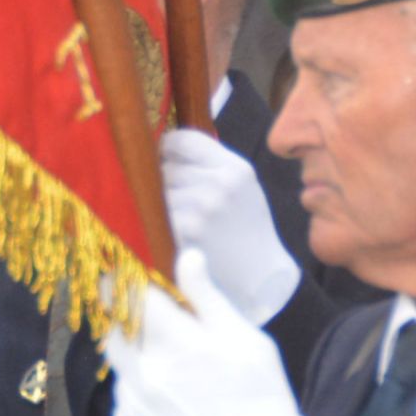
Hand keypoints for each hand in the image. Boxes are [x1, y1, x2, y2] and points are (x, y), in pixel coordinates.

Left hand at [95, 251, 309, 415]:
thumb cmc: (262, 405)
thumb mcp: (248, 344)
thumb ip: (209, 299)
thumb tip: (187, 256)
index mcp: (173, 341)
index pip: (126, 295)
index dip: (121, 283)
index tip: (122, 279)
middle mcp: (140, 373)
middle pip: (113, 334)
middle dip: (127, 328)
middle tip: (157, 338)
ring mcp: (128, 411)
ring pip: (120, 376)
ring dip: (139, 372)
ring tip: (180, 394)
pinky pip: (124, 414)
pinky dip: (142, 410)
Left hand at [158, 128, 298, 328]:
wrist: (260, 277)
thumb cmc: (248, 230)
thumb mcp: (242, 187)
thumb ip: (210, 163)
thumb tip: (162, 145)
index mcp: (235, 167)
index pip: (181, 139)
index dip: (167, 149)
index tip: (166, 161)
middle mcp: (218, 183)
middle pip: (164, 165)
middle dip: (164, 179)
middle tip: (177, 198)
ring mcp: (200, 207)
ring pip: (155, 189)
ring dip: (158, 202)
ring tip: (179, 218)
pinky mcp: (185, 231)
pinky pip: (155, 214)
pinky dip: (158, 222)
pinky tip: (174, 232)